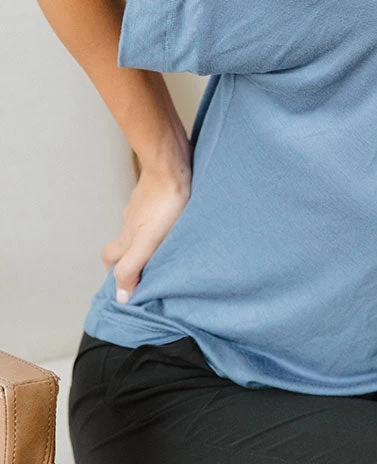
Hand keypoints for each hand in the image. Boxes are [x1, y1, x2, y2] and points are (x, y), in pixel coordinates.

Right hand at [101, 162, 191, 302]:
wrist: (171, 166)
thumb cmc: (164, 203)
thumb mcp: (148, 241)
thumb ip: (132, 267)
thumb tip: (121, 297)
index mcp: (128, 237)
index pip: (111, 260)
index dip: (115, 274)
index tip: (127, 287)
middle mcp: (131, 222)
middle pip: (125, 243)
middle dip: (132, 258)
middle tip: (150, 269)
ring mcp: (144, 206)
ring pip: (141, 227)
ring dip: (150, 239)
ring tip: (169, 248)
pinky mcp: (158, 193)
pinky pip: (155, 212)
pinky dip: (161, 222)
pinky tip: (177, 222)